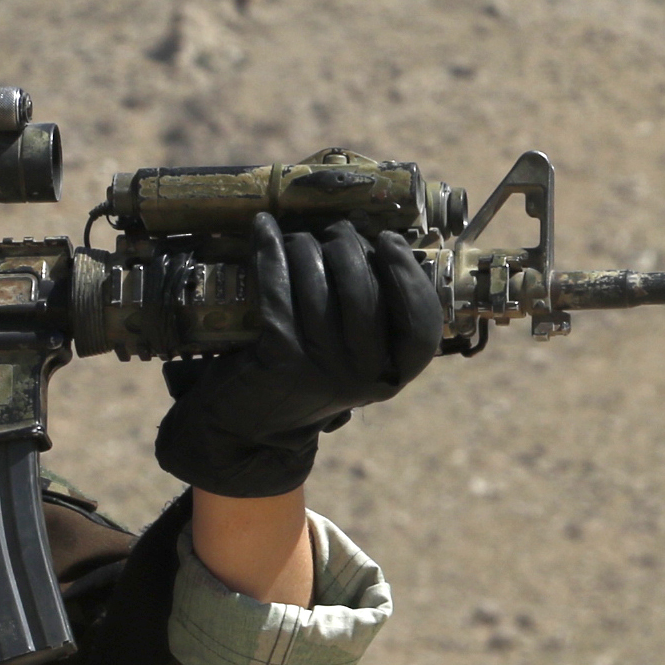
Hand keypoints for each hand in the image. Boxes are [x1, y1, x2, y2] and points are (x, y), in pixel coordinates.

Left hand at [155, 214, 443, 496]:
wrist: (244, 434)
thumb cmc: (302, 382)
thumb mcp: (350, 363)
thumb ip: (373, 323)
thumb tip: (379, 245)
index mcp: (390, 377)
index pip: (421, 325)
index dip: (409, 277)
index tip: (389, 241)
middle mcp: (363, 376)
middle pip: (366, 291)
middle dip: (347, 248)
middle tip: (332, 233)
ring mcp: (323, 367)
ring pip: (319, 281)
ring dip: (305, 246)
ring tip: (297, 237)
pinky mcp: (281, 356)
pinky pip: (279, 287)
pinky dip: (270, 251)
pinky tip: (263, 230)